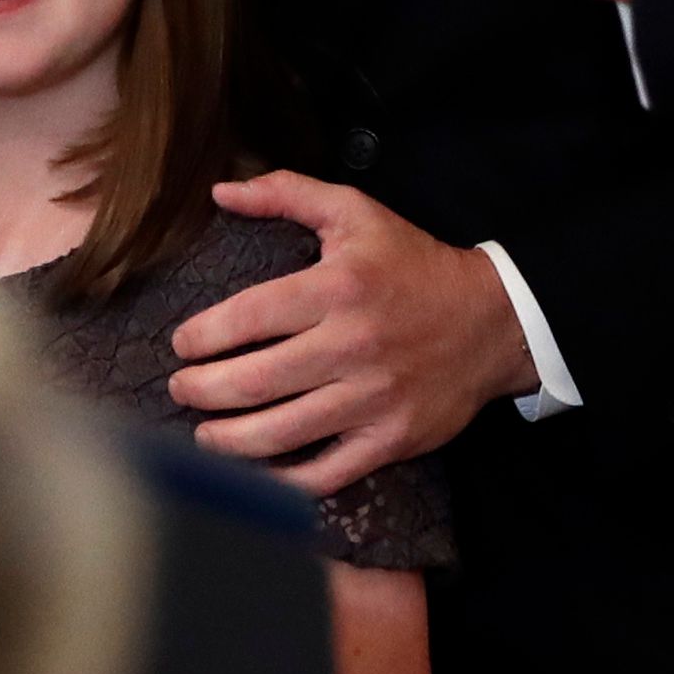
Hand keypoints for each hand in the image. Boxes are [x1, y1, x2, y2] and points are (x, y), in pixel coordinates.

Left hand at [165, 172, 538, 496]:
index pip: (248, 317)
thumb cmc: (412, 265)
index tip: (182, 344)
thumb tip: (221, 191)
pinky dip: (284, 482)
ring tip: (204, 434)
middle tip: (181, 389)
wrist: (493, 322)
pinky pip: (327, 472)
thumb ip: (287, 193)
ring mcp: (373, 399)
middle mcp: (352, 346)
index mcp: (337, 288)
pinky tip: (255, 474)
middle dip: (202, 391)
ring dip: (228, 440)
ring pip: (283, 433)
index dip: (202, 336)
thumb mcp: (355, 213)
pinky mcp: (391, 439)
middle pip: (255, 382)